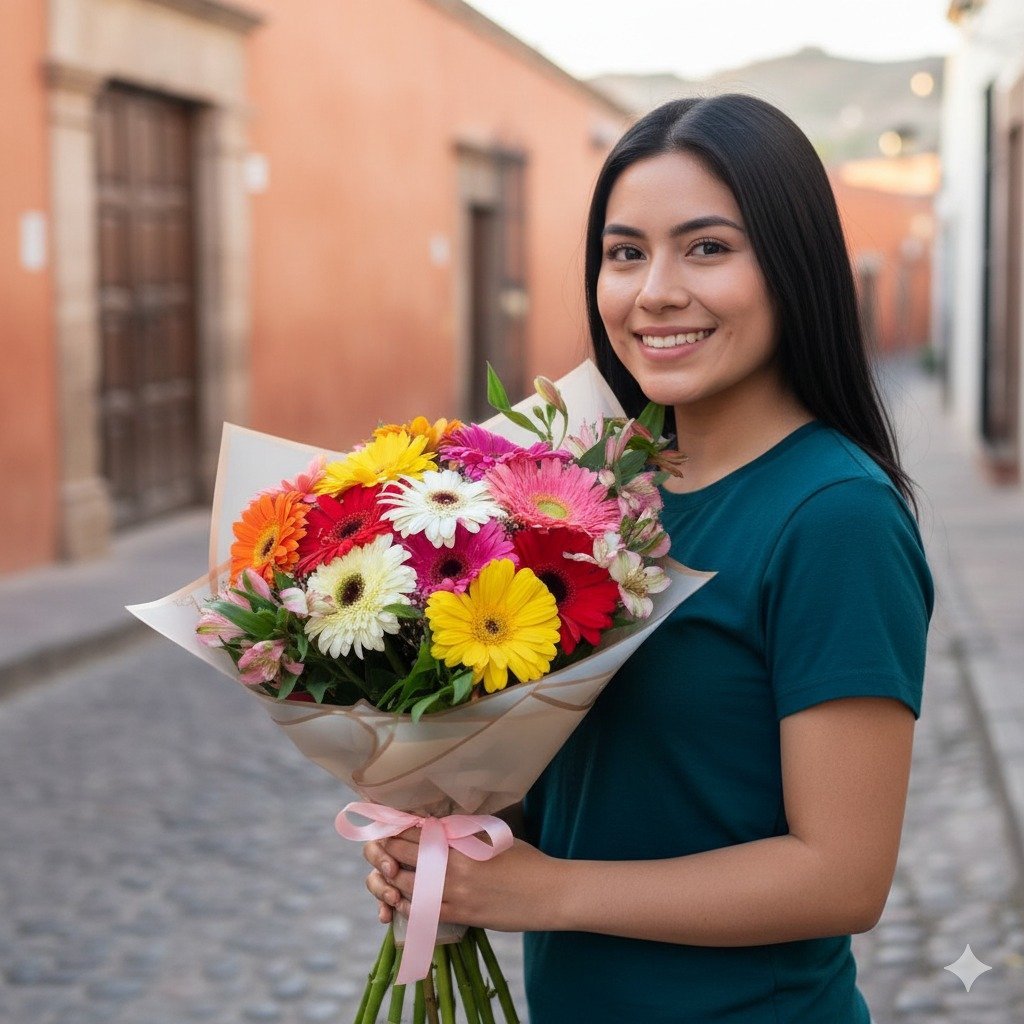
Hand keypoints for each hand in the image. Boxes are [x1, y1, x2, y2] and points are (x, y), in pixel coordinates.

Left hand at [364, 828, 563, 931]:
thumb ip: (465, 832)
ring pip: (408, 884)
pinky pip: (422, 911)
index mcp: (462, 841)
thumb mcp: (494, 836)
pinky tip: (402, 900)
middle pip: (406, 855)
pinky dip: (408, 904)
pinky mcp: (461, 915)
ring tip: (386, 873)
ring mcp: (455, 892)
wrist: (548, 892)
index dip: (398, 829)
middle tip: (378, 847)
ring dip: (393, 879)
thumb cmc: (525, 860)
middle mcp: (453, 865)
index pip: (418, 831)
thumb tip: (440, 826)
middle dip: (388, 851)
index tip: (388, 826)